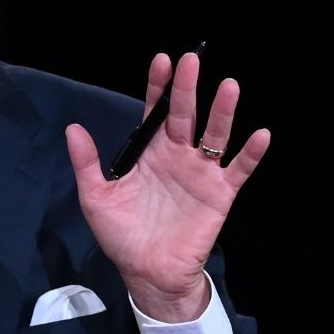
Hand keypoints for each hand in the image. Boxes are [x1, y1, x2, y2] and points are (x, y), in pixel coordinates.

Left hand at [65, 51, 269, 321]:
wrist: (147, 274)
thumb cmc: (122, 235)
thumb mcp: (96, 197)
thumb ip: (87, 163)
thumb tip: (72, 129)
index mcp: (149, 153)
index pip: (155, 112)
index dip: (159, 87)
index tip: (162, 61)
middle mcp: (177, 156)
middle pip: (185, 115)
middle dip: (187, 88)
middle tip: (192, 60)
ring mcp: (200, 173)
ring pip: (215, 135)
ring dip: (223, 112)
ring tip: (229, 86)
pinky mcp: (219, 194)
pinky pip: (238, 170)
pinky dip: (251, 154)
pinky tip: (260, 135)